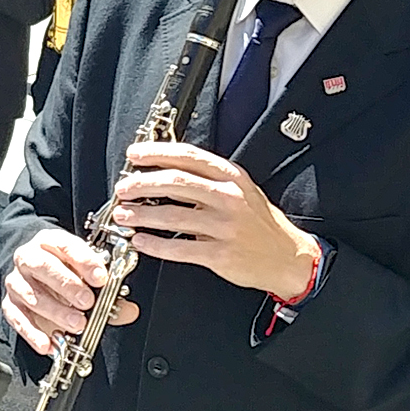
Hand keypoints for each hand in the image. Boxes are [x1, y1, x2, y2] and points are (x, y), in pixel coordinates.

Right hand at [1, 228, 139, 355]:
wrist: (31, 266)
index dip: (83, 260)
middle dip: (67, 285)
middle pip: (42, 266)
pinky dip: (32, 332)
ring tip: (76, 323)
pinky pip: (17, 317)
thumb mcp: (84, 268)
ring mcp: (17, 280)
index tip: (101, 277)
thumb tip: (128, 310)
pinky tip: (48, 343)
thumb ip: (107, 289)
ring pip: (29, 293)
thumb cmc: (63, 267)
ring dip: (55, 310)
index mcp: (50, 241)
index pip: (65, 245)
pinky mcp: (9, 303)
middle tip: (87, 301)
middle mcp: (29, 258)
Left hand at [108, 142, 319, 299]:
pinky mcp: (221, 254)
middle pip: (176, 183)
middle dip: (142, 184)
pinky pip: (180, 248)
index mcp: (231, 177)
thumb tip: (161, 171)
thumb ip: (206, 179)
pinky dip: (155, 245)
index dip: (157, 153)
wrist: (287, 257)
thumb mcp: (239, 190)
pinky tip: (141, 241)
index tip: (134, 155)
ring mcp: (225, 227)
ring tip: (123, 215)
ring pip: (173, 216)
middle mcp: (228, 198)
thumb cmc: (258, 222)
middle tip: (122, 188)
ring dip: (142, 215)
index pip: (189, 157)